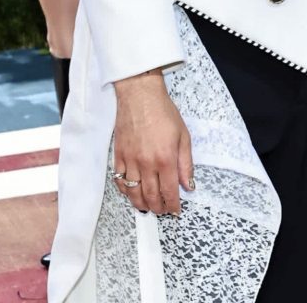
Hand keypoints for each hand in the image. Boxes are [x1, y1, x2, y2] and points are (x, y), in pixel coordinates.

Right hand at [112, 70, 193, 215]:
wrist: (140, 95)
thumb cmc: (164, 112)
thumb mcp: (183, 136)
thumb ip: (186, 163)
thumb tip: (188, 186)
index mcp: (165, 159)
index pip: (169, 192)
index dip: (173, 205)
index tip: (175, 211)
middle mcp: (147, 163)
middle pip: (150, 196)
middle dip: (158, 208)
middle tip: (162, 211)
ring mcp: (130, 160)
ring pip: (133, 193)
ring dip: (140, 204)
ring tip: (147, 208)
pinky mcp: (118, 155)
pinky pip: (119, 180)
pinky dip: (124, 190)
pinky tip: (131, 192)